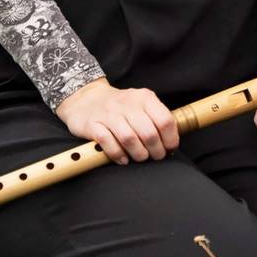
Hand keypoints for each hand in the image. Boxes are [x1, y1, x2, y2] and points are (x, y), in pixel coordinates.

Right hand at [56, 77, 177, 164]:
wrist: (85, 98)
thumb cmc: (119, 106)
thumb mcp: (141, 103)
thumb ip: (156, 118)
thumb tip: (171, 143)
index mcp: (144, 98)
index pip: (165, 120)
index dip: (170, 139)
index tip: (170, 148)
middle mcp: (127, 104)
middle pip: (148, 133)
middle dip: (156, 150)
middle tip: (155, 156)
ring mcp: (108, 114)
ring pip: (129, 139)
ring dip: (138, 154)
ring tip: (140, 158)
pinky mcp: (92, 124)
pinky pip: (107, 143)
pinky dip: (118, 154)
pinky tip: (123, 159)